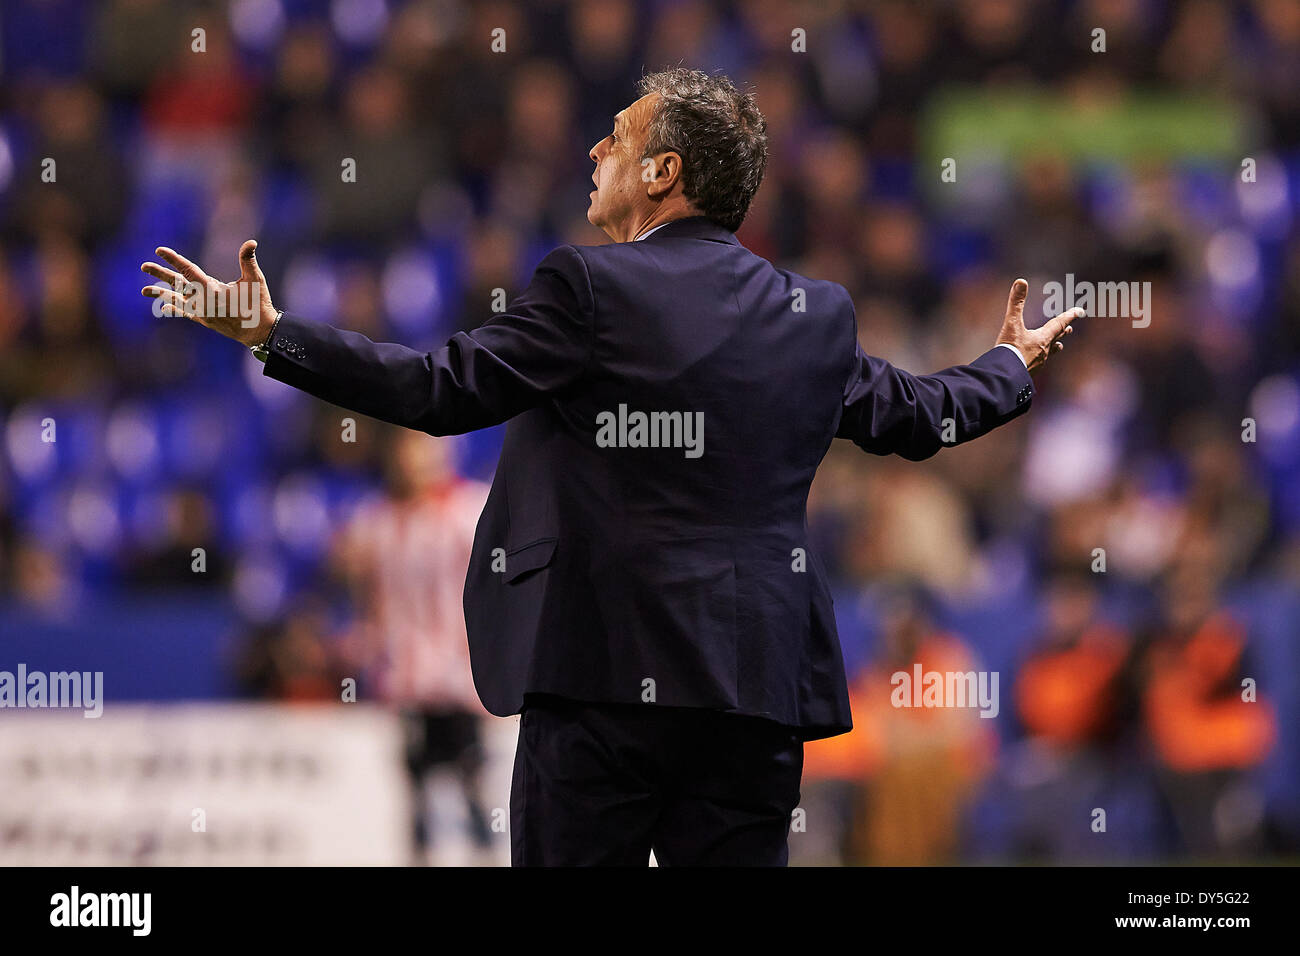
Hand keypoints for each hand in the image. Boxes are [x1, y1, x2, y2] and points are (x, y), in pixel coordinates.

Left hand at [140, 240, 277, 348]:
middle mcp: (203, 302)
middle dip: (160, 275)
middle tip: (143, 266)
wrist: (260, 333)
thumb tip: (251, 242)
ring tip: (144, 290)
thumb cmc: (258, 304)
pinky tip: (165, 306)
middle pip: (177, 285)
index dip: (174, 259)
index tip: (159, 250)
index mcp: (212, 290)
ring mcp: (202, 313)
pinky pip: (186, 313)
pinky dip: (175, 308)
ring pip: (178, 300)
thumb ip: (248, 260)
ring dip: (161, 293)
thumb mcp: (255, 280)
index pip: (188, 271)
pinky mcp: (205, 321)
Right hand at [995, 278, 1082, 374]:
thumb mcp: (1012, 324)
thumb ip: (1016, 303)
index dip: (1069, 316)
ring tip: (1059, 346)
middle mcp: (1044, 351)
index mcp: (1042, 338)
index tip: (1080, 311)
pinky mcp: (1030, 373)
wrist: (1005, 376)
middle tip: (1070, 329)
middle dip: (1063, 332)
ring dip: (1054, 348)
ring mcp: (1038, 364)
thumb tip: (1021, 281)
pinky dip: (1040, 360)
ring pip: (1050, 353)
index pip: (1059, 323)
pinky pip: (1039, 364)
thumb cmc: (1010, 350)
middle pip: (1056, 339)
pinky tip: (1037, 362)